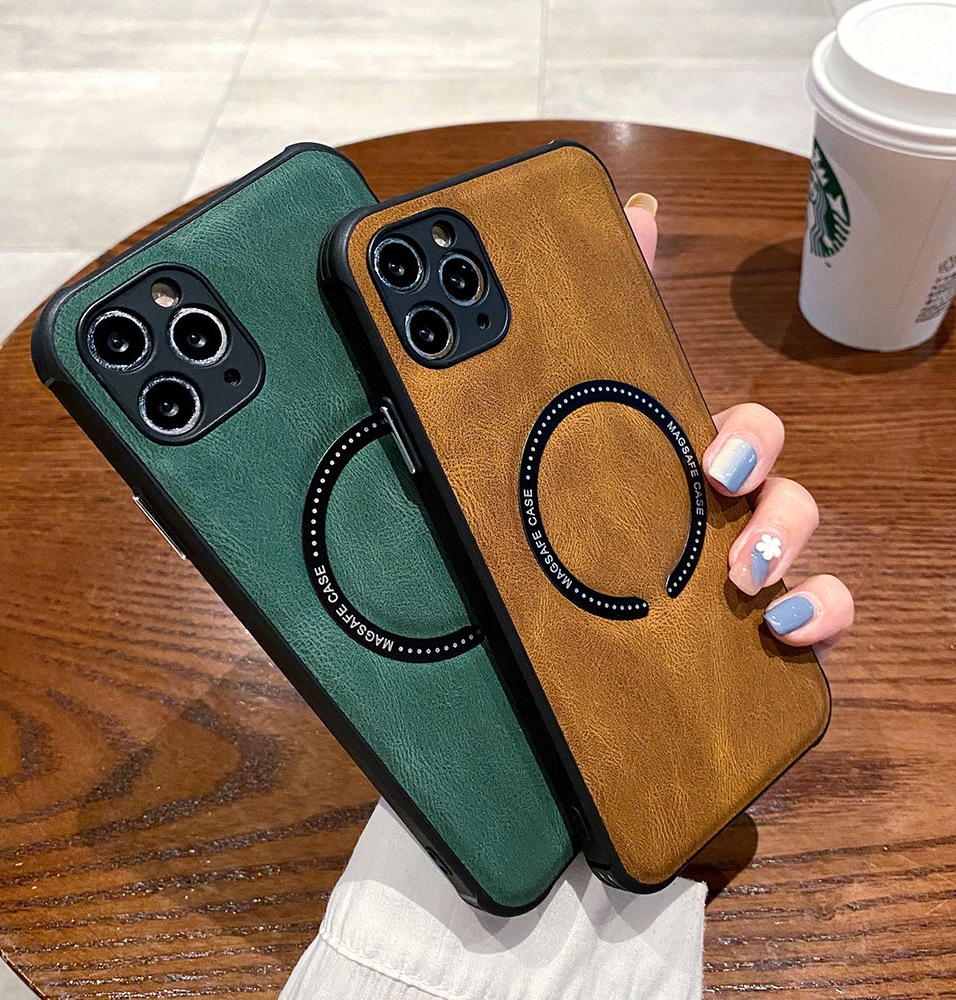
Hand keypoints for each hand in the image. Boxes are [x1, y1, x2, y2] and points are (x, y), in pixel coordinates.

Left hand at [625, 194, 853, 655]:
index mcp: (683, 466)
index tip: (717, 460)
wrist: (547, 612)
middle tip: (723, 517)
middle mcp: (721, 514)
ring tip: (748, 583)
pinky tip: (783, 630)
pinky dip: (818, 616)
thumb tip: (633, 214)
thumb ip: (614, 312)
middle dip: (773, 501)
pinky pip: (813, 616)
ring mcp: (738, 566)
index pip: (745, 438)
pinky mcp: (746, 622)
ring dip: (788, 556)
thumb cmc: (584, 496)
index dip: (748, 441)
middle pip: (782, 493)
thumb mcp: (589, 408)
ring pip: (798, 552)